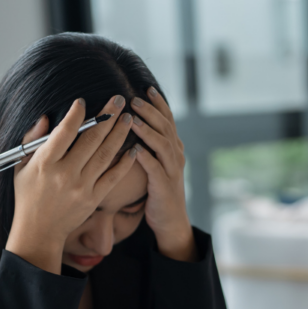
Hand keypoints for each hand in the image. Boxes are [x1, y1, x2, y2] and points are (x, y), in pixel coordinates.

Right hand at [5, 96, 135, 273]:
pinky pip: (113, 177)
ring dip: (119, 134)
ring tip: (128, 118)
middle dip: (106, 117)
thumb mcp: (21, 166)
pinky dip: (125, 162)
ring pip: (105, 155)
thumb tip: (46, 117)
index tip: (83, 102)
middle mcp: (65, 174)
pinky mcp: (94, 199)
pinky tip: (134, 148)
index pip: (64, 133)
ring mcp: (82, 187)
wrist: (39, 231)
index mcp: (45, 163)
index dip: (75, 116)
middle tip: (118, 99)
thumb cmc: (28, 196)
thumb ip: (33, 140)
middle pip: (90, 140)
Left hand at [130, 87, 196, 262]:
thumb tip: (134, 125)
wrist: (171, 220)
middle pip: (165, 127)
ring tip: (131, 119)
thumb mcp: (157, 164)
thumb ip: (151, 146)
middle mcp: (176, 156)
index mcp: (174, 149)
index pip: (168, 120)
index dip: (159, 104)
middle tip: (134, 99)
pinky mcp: (164, 186)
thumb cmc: (158, 191)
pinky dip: (146, 157)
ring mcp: (172, 170)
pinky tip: (135, 149)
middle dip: (149, 111)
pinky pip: (155, 168)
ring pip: (162, 144)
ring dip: (147, 130)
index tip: (146, 88)